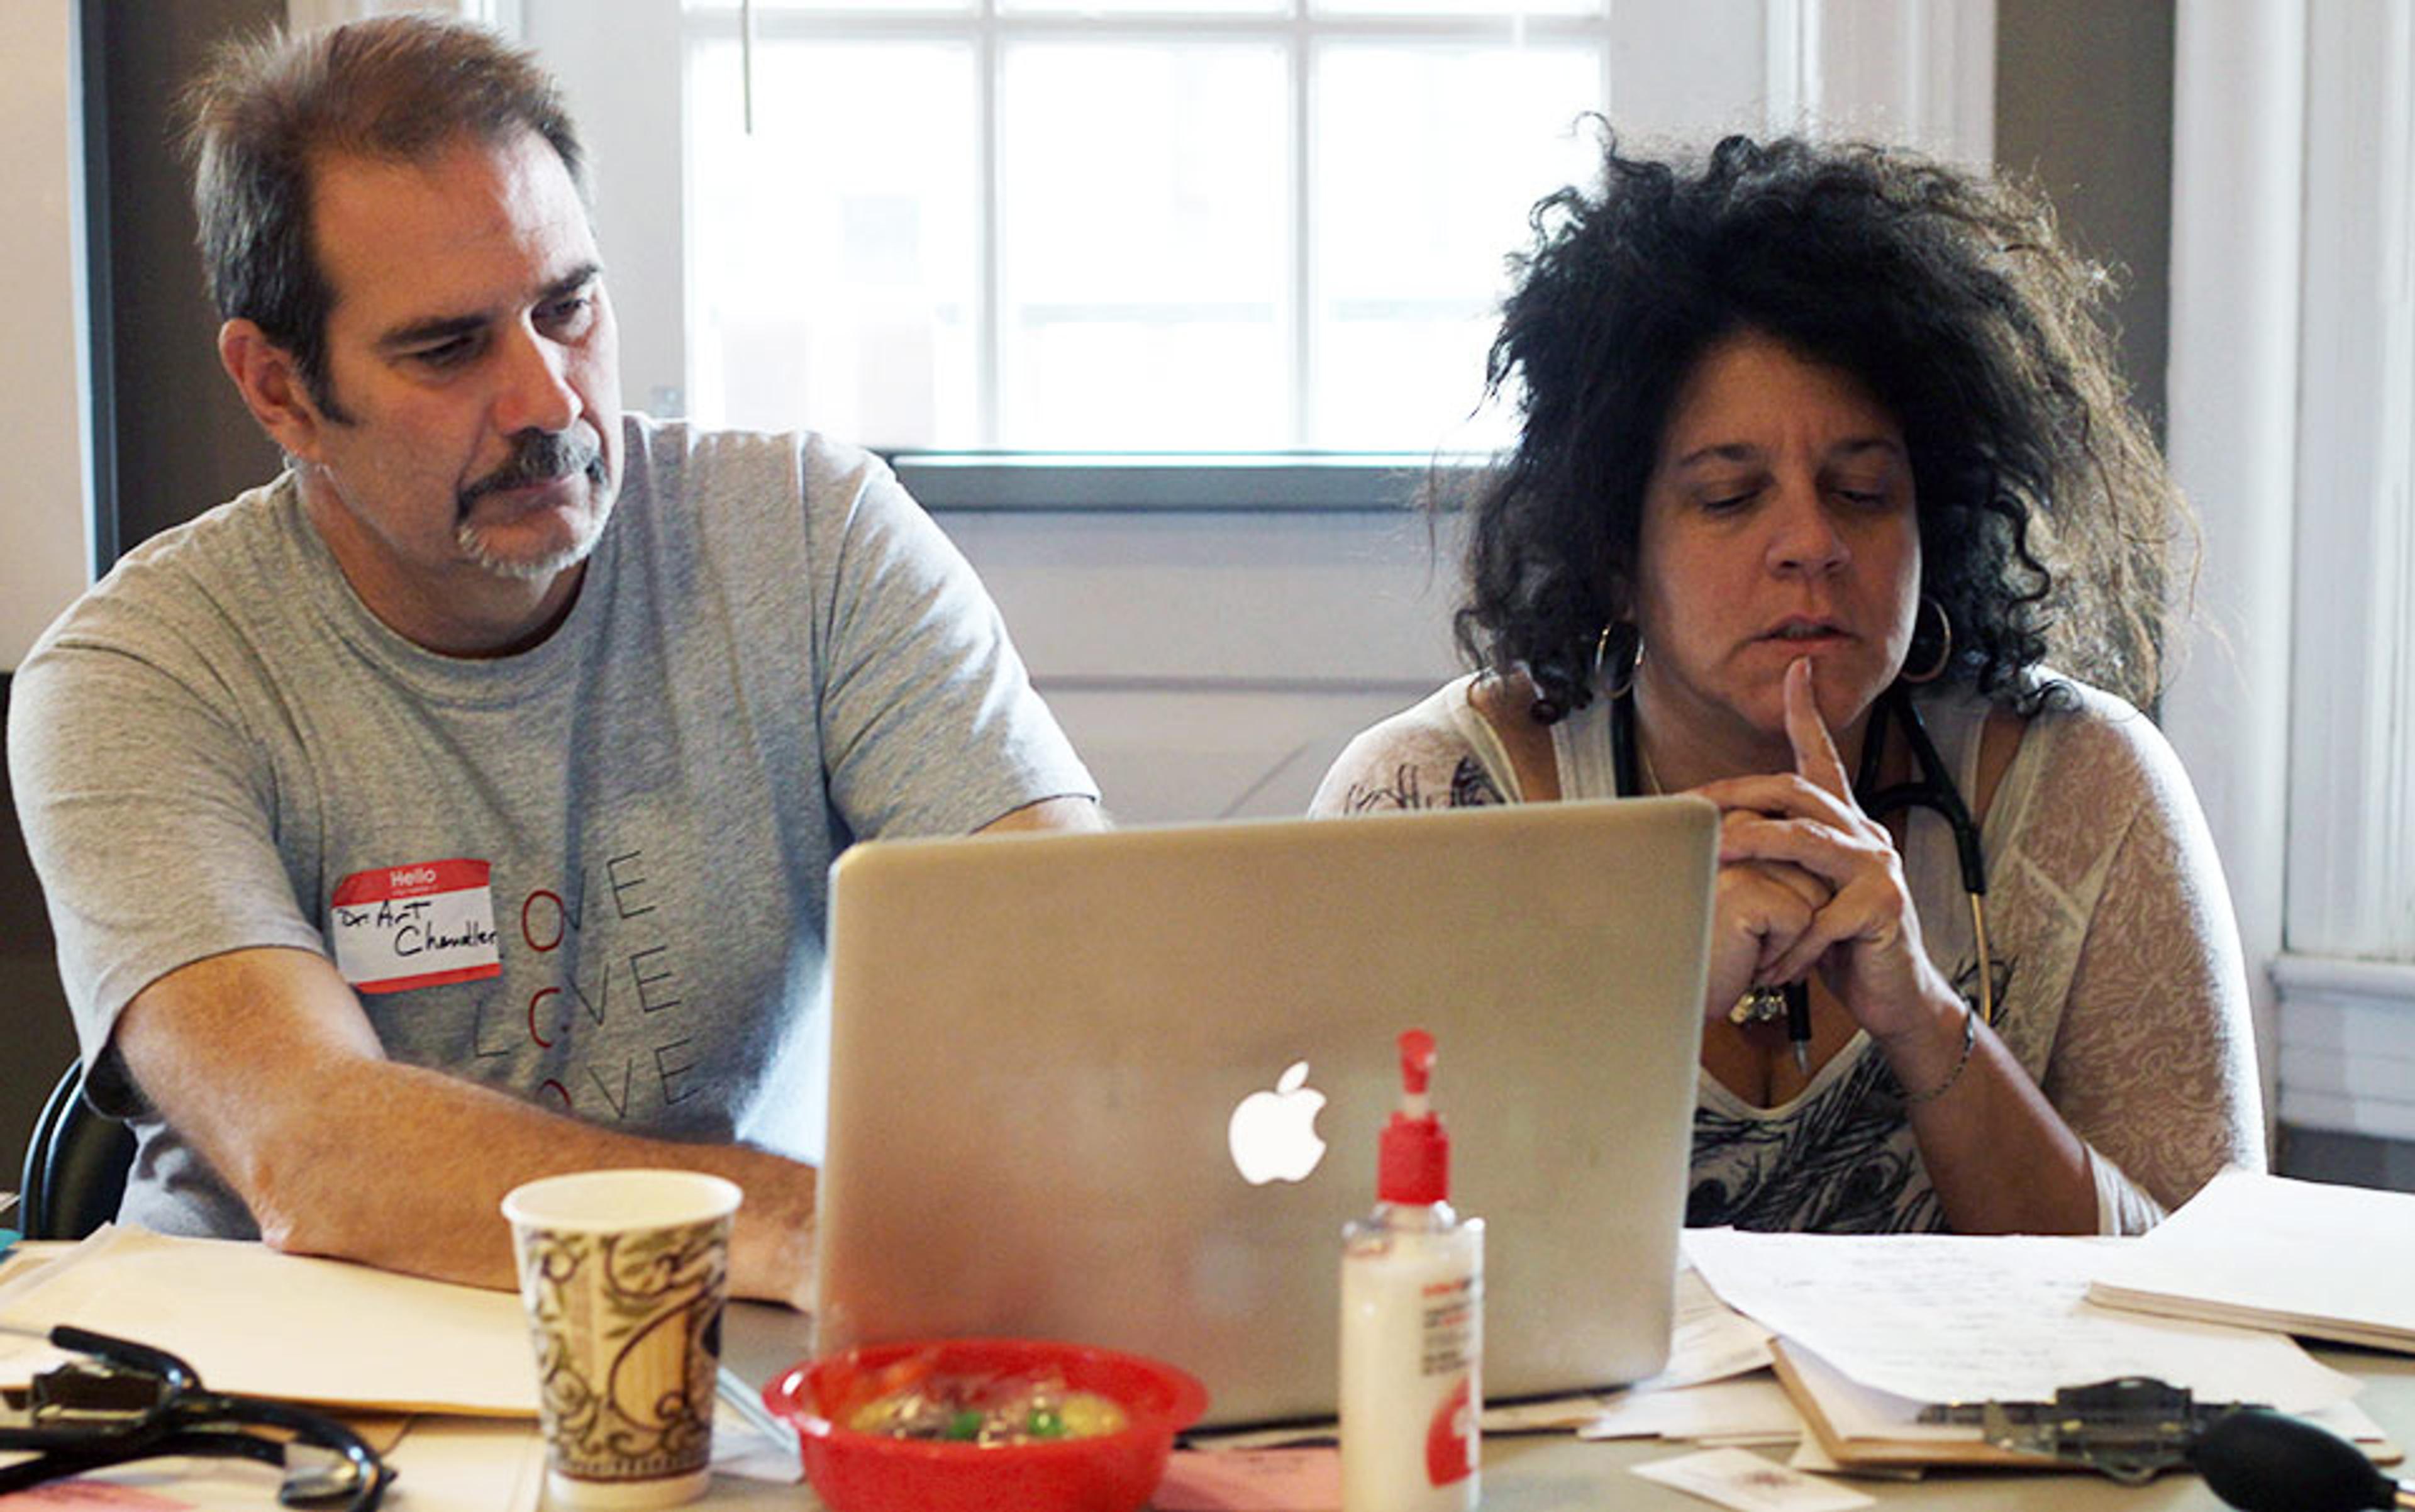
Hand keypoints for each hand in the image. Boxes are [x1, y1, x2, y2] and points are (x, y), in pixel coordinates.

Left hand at [1693, 658, 1951, 1039]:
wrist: (1895, 995)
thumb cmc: (1839, 946)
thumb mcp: (1803, 895)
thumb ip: (1775, 864)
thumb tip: (1714, 841)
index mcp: (1845, 826)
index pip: (1823, 759)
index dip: (1808, 713)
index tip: (1796, 668)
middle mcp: (1866, 835)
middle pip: (1799, 793)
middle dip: (1738, 794)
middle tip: (1691, 807)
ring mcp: (1879, 868)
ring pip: (1808, 841)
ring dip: (1755, 847)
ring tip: (1714, 857)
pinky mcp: (1886, 907)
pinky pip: (1823, 918)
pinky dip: (1790, 944)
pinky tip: (1771, 966)